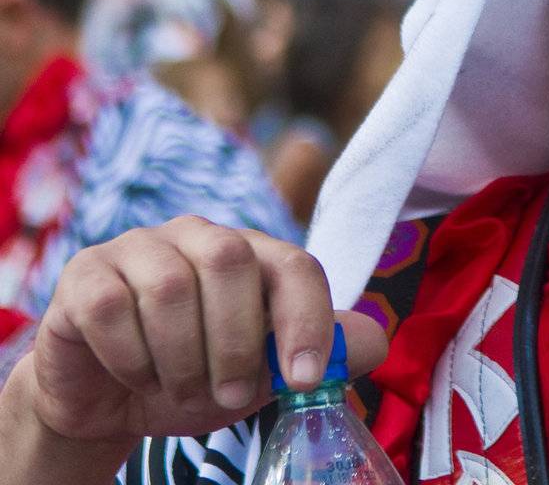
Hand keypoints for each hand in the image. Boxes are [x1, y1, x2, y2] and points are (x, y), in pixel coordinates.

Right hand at [25, 216, 388, 449]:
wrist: (108, 400)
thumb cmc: (196, 375)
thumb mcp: (261, 374)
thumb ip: (318, 353)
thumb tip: (375, 341)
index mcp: (251, 253)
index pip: (295, 264)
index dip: (306, 319)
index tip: (302, 378)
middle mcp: (198, 235)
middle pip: (232, 260)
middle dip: (235, 342)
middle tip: (226, 394)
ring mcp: (139, 247)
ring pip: (170, 287)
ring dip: (180, 359)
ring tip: (180, 390)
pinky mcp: (87, 273)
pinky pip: (112, 307)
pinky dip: (130, 357)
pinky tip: (134, 374)